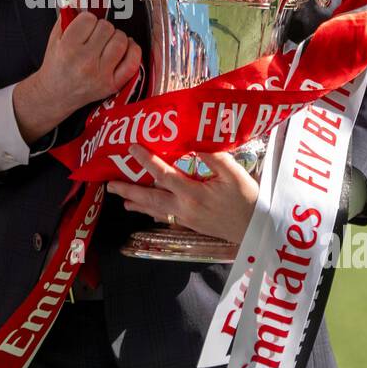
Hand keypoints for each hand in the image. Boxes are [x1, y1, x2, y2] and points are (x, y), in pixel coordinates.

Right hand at [13, 12, 140, 142]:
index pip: (89, 19)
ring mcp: (101, 74)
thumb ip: (67, 14)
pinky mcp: (112, 84)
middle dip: (102, 29)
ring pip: (121, 41)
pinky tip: (124, 49)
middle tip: (95, 37)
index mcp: (68, 48)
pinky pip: (133, 61)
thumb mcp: (56, 37)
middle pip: (107, 28)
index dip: (88, 20)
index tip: (85, 26)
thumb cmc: (56, 65)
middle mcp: (85, 62)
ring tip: (108, 43)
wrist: (54, 94)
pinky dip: (132, 51)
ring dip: (117, 38)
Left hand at [107, 144, 258, 245]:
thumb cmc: (247, 198)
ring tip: (121, 199)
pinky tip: (147, 211)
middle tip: (110, 184)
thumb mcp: (233, 173)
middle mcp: (184, 208)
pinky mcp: (191, 226)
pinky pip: (166, 218)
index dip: (147, 161)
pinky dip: (153, 213)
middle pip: (151, 197)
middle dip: (129, 190)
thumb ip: (212, 155)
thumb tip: (192, 138)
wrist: (257, 229)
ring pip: (156, 210)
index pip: (164, 174)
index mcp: (193, 193)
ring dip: (138, 203)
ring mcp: (186, 219)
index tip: (132, 148)